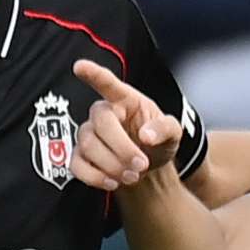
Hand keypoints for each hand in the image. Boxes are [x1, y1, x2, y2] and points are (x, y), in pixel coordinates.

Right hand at [70, 58, 179, 189]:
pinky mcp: (79, 156)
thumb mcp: (173, 132)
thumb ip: (165, 129)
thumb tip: (146, 136)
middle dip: (122, 147)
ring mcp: (87, 134)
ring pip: (88, 145)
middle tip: (141, 165)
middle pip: (101, 123)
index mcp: (124, 100)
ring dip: (112, 165)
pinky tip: (112, 182)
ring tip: (133, 176)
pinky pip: (76, 165)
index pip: (107, 83)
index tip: (79, 66)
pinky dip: (95, 177)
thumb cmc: (158, 141)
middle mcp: (102, 113)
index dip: (93, 74)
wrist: (148, 167)